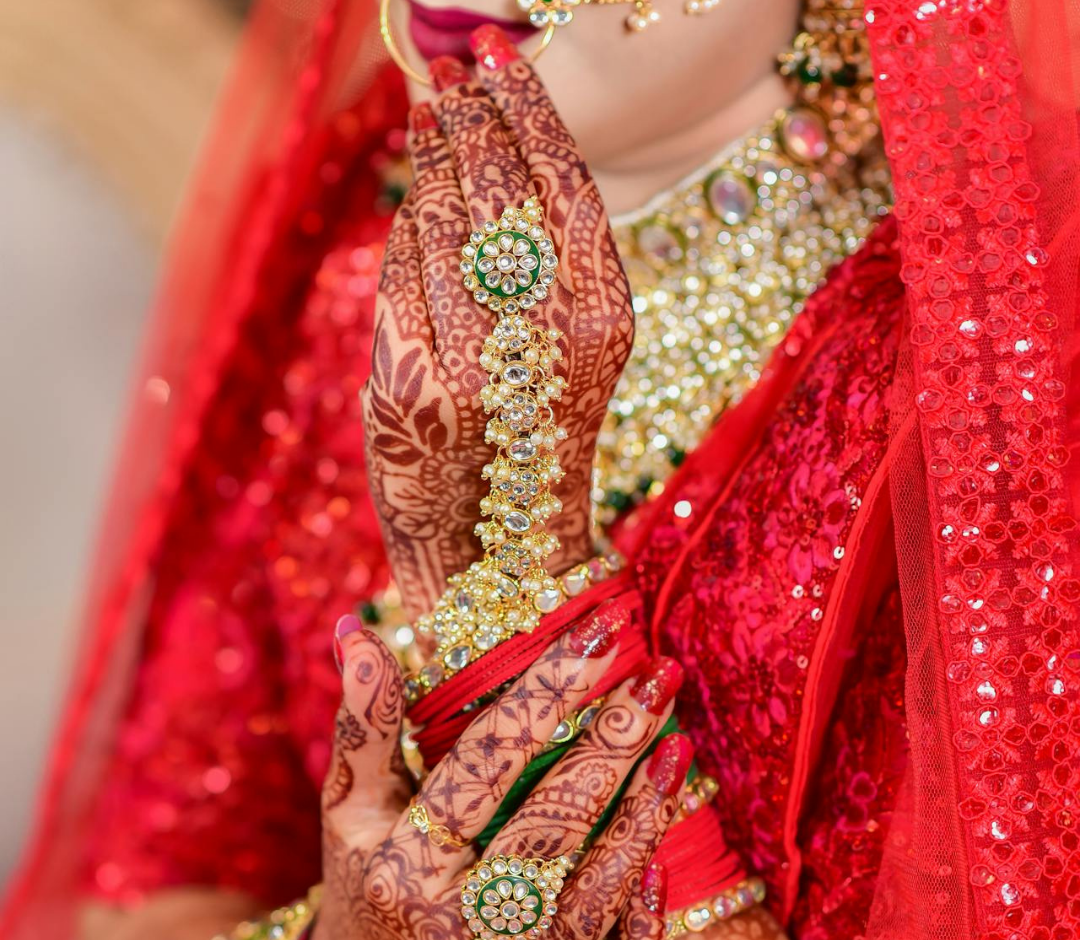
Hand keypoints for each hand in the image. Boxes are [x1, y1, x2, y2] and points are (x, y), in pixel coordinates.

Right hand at [292, 596, 688, 939]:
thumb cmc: (366, 886)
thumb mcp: (348, 809)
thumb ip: (364, 726)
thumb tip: (362, 633)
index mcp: (401, 866)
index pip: (482, 766)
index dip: (545, 694)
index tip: (598, 631)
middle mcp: (450, 935)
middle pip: (549, 829)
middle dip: (612, 745)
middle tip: (659, 676)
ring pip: (590, 907)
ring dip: (642, 825)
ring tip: (678, 748)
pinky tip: (660, 876)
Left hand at [360, 30, 633, 619]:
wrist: (499, 545)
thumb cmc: (535, 437)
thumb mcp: (572, 350)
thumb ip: (550, 264)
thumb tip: (495, 149)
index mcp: (605, 321)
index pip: (565, 183)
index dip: (528, 109)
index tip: (499, 57)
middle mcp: (549, 338)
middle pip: (499, 191)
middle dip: (470, 118)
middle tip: (450, 75)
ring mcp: (478, 364)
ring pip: (443, 226)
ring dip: (429, 162)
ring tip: (428, 119)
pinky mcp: (415, 388)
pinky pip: (401, 278)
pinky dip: (403, 233)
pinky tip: (411, 203)